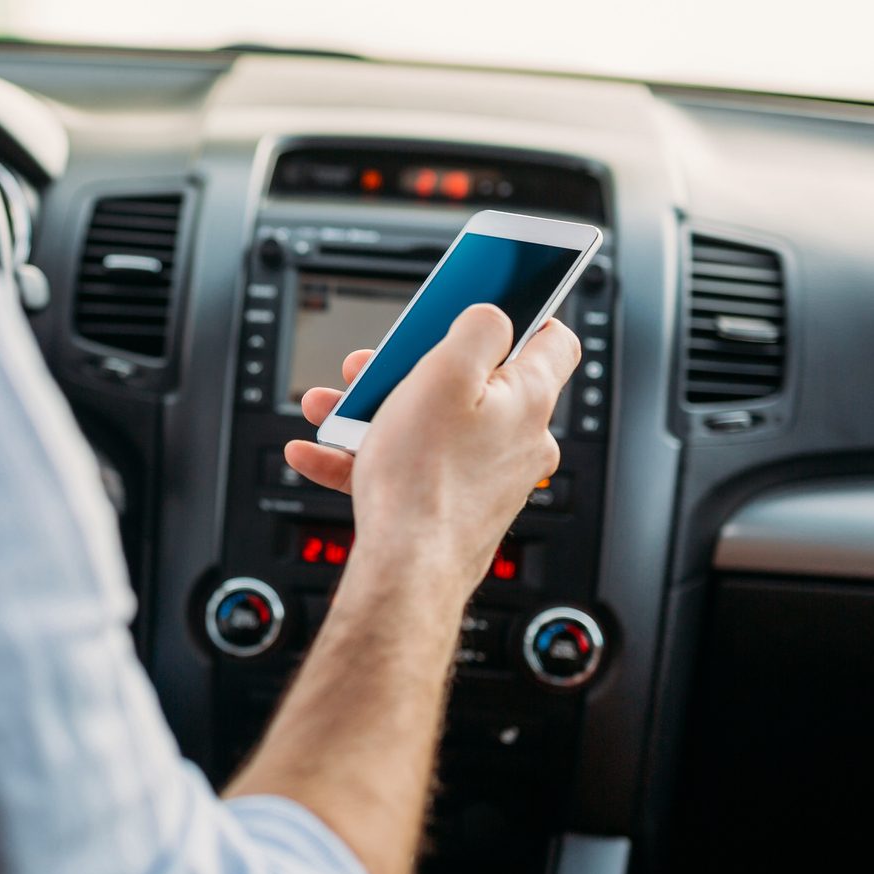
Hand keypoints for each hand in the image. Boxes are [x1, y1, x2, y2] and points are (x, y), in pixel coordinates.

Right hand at [286, 307, 580, 586]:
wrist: (406, 569)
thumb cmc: (427, 479)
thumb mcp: (445, 373)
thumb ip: (478, 329)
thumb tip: (494, 315)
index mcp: (529, 398)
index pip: (553, 339)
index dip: (523, 311)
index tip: (486, 304)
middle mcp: (518, 439)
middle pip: (472, 381)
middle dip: (412, 366)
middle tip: (376, 365)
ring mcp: (486, 476)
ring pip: (432, 424)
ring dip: (377, 409)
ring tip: (333, 409)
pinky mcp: (453, 506)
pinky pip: (409, 467)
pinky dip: (365, 455)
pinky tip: (320, 451)